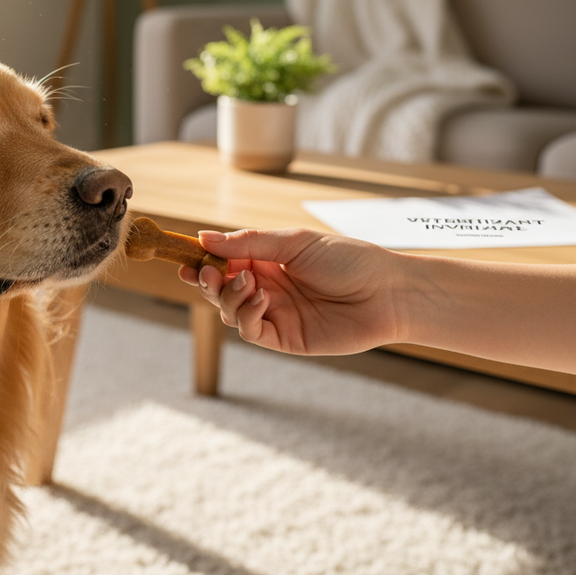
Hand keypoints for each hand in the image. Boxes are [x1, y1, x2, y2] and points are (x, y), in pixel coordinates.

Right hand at [178, 228, 404, 355]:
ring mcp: (274, 313)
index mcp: (268, 261)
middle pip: (220, 288)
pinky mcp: (284, 338)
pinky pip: (249, 329)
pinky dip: (245, 313)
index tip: (187, 258)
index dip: (203, 261)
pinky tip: (261, 298)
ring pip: (229, 310)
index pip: (224, 261)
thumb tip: (204, 236)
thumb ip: (248, 242)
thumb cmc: (348, 259)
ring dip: (228, 295)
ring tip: (249, 281)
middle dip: (208, 280)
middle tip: (208, 271)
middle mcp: (267, 287)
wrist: (388, 292)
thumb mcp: (294, 242)